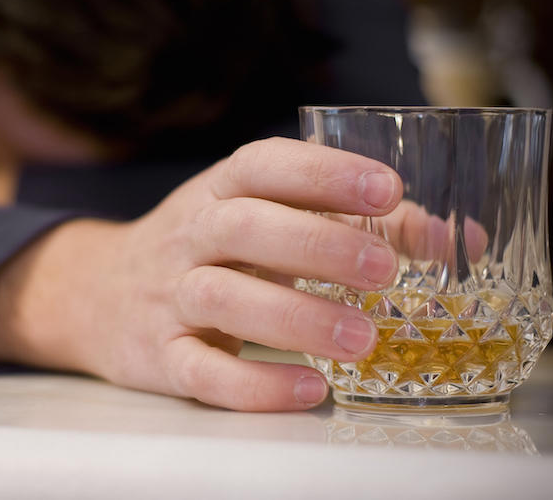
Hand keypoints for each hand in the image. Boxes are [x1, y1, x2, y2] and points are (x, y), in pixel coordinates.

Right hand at [0, 137, 403, 411]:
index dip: (322, 172)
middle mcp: (189, 236)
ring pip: (221, 298)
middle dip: (316, 245)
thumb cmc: (203, 251)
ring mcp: (167, 296)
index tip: (386, 188)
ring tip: (363, 338)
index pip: (262, 165)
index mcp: (217, 192)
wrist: (94, 293)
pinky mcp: (157, 354)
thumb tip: (458, 239)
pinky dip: (254, 384)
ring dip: (294, 317)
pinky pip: (200, 370)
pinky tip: (309, 387)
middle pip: (242, 228)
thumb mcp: (261, 220)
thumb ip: (355, 223)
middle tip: (383, 270)